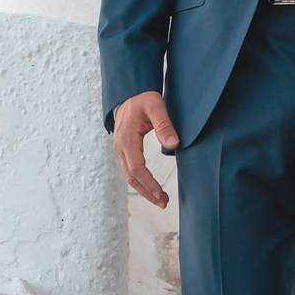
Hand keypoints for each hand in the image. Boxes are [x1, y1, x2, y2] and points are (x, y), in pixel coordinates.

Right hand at [113, 91, 178, 207]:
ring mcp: (121, 149)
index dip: (149, 183)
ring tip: (161, 199)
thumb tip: (173, 144)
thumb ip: (164, 124)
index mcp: (127, 139)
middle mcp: (120, 147)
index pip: (136, 168)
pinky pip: (130, 170)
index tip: (161, 194)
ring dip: (144, 190)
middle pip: (131, 177)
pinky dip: (141, 181)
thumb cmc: (142, 98)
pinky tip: (151, 187)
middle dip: (147, 192)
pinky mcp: (124, 150)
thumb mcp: (156, 106)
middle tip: (164, 203)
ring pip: (130, 176)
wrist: (129, 92)